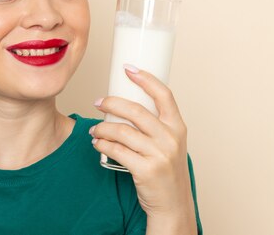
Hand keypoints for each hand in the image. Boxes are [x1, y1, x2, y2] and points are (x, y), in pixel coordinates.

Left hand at [90, 66, 194, 221]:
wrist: (173, 205)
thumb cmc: (166, 172)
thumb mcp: (170, 144)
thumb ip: (156, 125)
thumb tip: (125, 104)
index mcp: (178, 127)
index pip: (164, 94)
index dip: (145, 78)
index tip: (128, 69)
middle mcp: (171, 138)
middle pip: (136, 110)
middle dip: (112, 102)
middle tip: (98, 102)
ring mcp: (159, 154)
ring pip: (122, 130)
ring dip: (102, 127)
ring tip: (95, 129)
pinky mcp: (146, 169)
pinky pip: (117, 150)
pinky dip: (102, 144)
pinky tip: (98, 143)